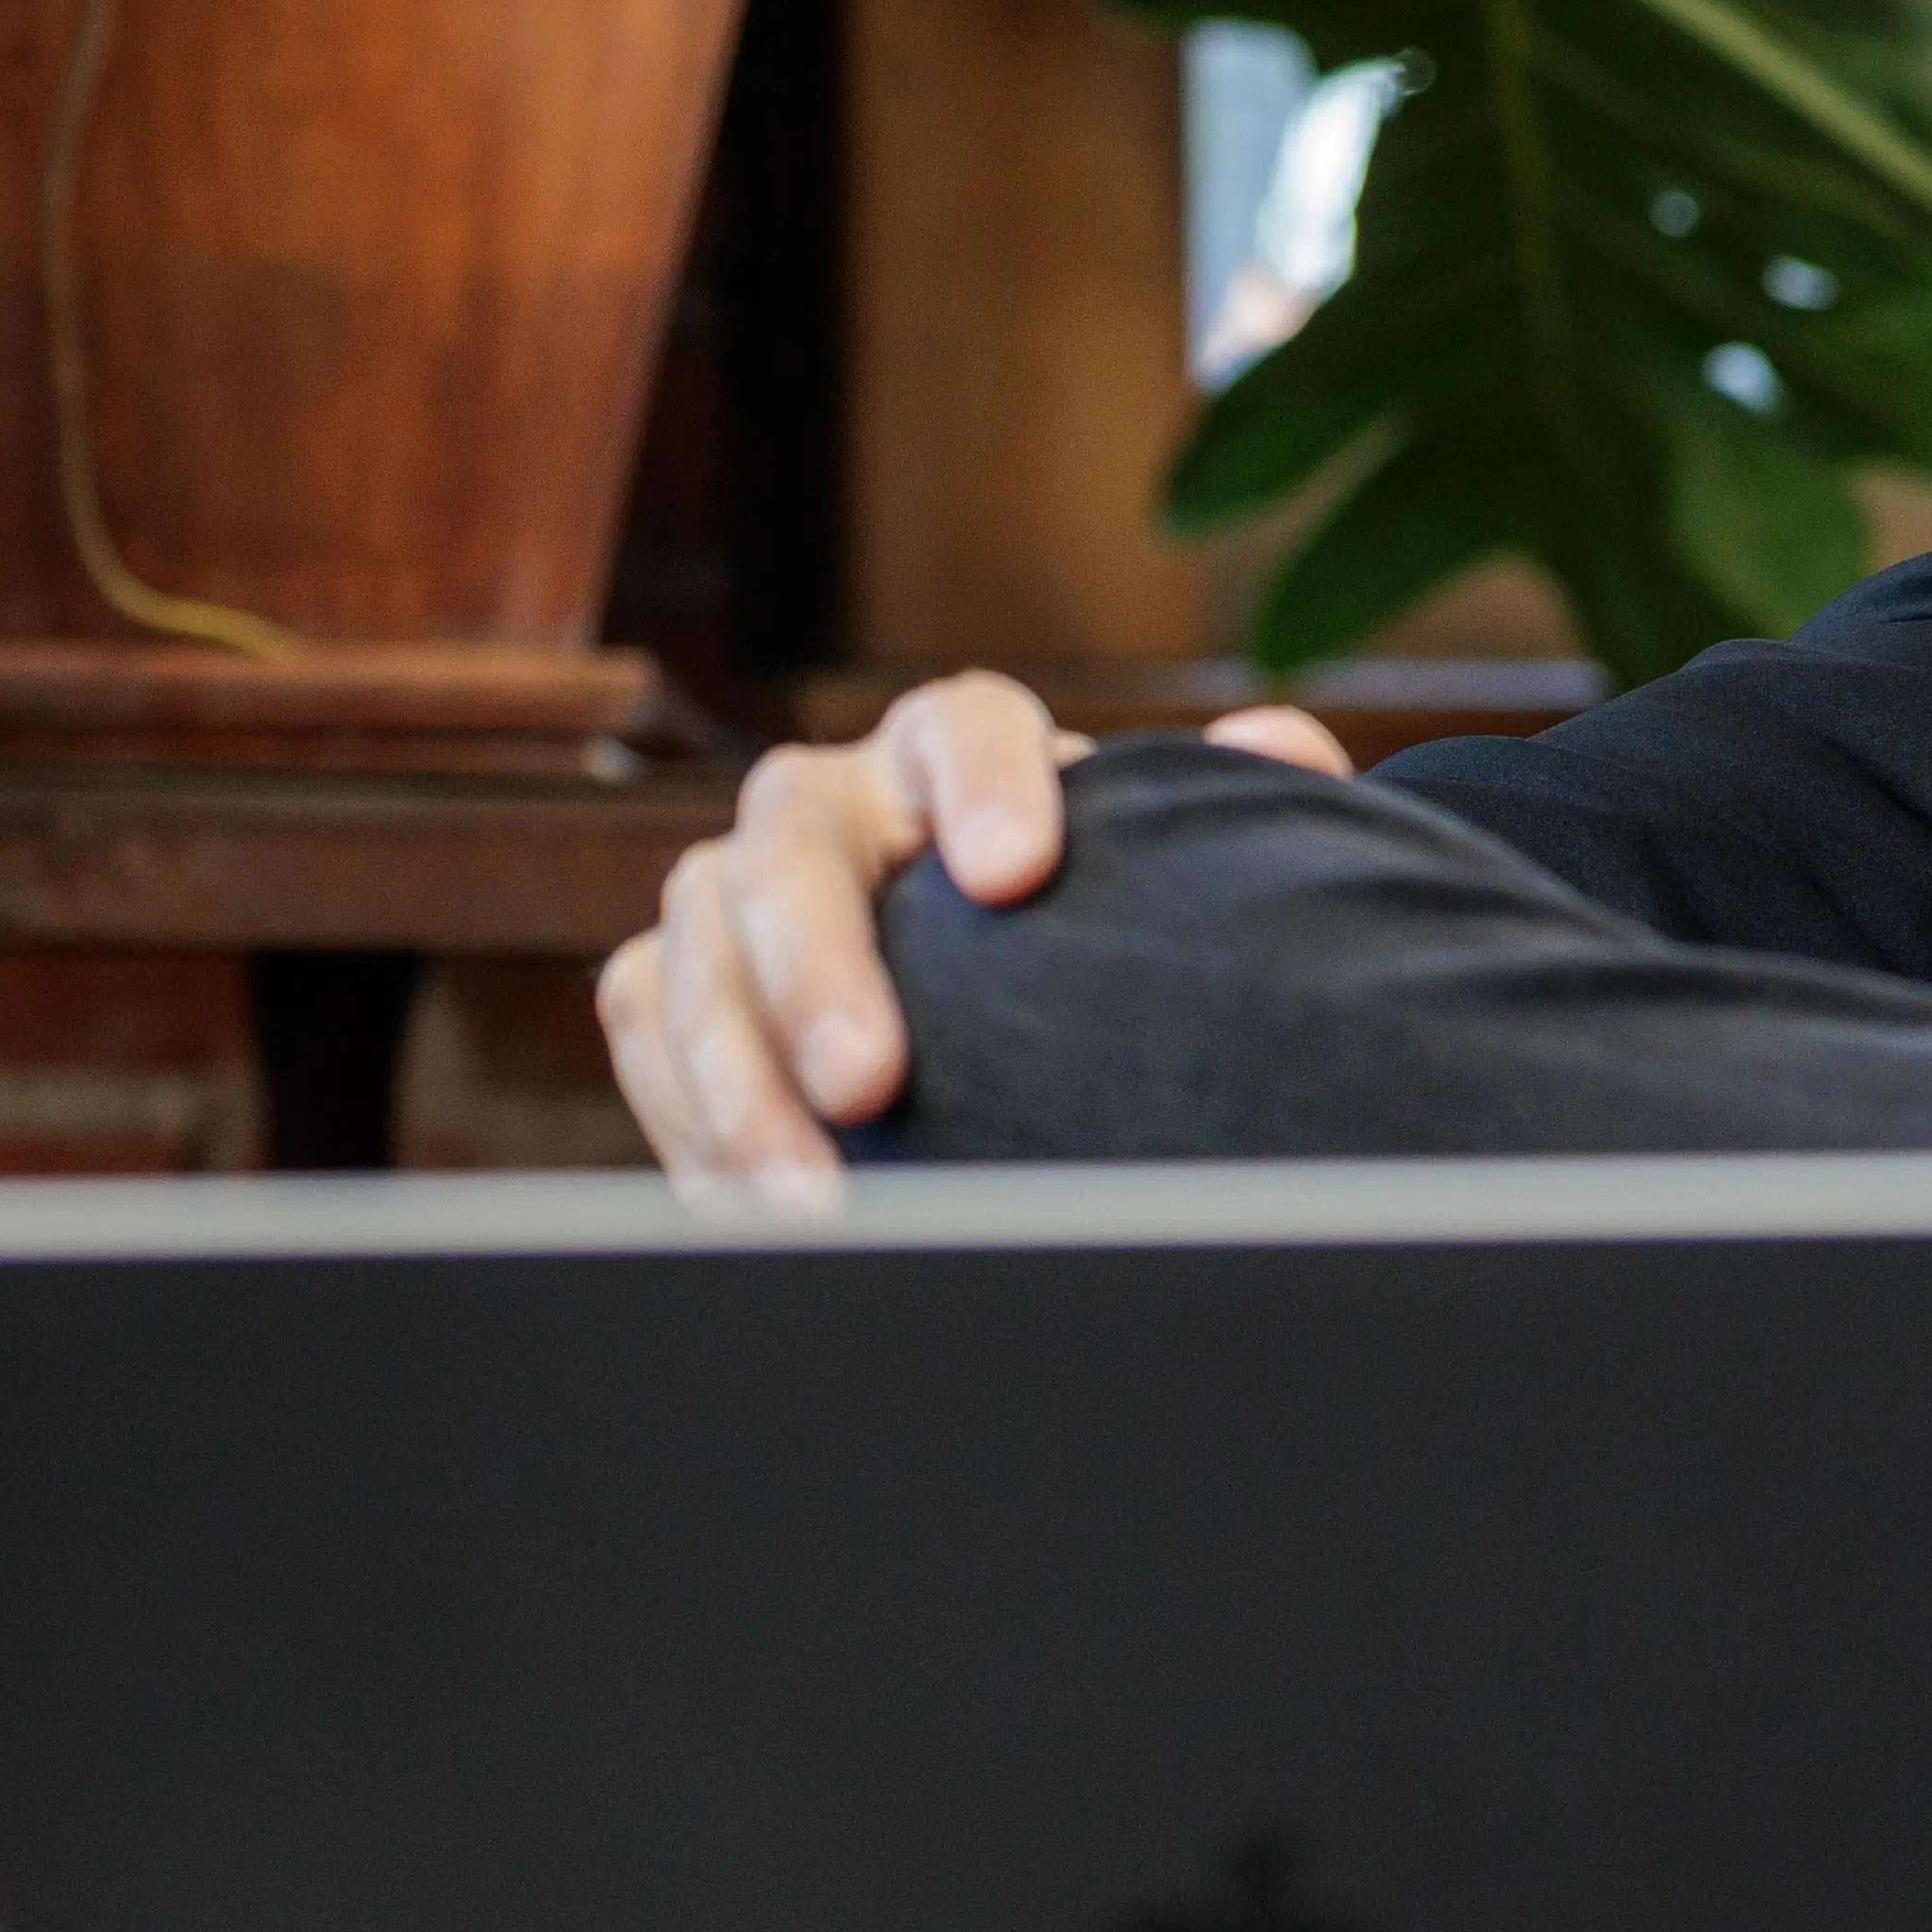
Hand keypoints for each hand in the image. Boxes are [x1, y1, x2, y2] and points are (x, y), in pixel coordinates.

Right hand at [598, 672, 1344, 1206]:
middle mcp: (832, 801)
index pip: (964, 723)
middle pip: (792, 847)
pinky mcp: (676, 980)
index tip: (1019, 874)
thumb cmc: (1093, 919)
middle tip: (869, 1083)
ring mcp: (736, 890)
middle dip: (819, 967)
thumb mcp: (1166, 868)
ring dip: (740, 1082)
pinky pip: (650, 1028)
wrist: (990, 987)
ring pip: (697, 952)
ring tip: (814, 1199)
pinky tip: (750, 1208)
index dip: (986, 783)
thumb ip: (1234, 811)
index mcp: (957, 747)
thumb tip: (1281, 749)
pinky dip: (686, 1116)